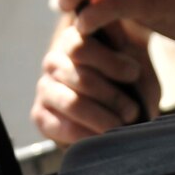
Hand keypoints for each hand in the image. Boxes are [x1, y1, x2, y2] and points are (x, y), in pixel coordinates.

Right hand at [30, 14, 159, 144]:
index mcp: (74, 39)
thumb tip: (125, 57)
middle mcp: (54, 61)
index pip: (81, 47)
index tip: (133, 73)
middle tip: (132, 111)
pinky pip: (62, 126)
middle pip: (82, 79)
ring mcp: (45, 88)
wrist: (123, 108)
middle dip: (113, 98)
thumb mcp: (133, 61)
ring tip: (121, 124)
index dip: (111, 63)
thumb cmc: (130, 81)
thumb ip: (127, 54)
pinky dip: (88, 135)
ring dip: (103, 118)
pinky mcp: (41, 115)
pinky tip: (103, 136)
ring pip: (72, 103)